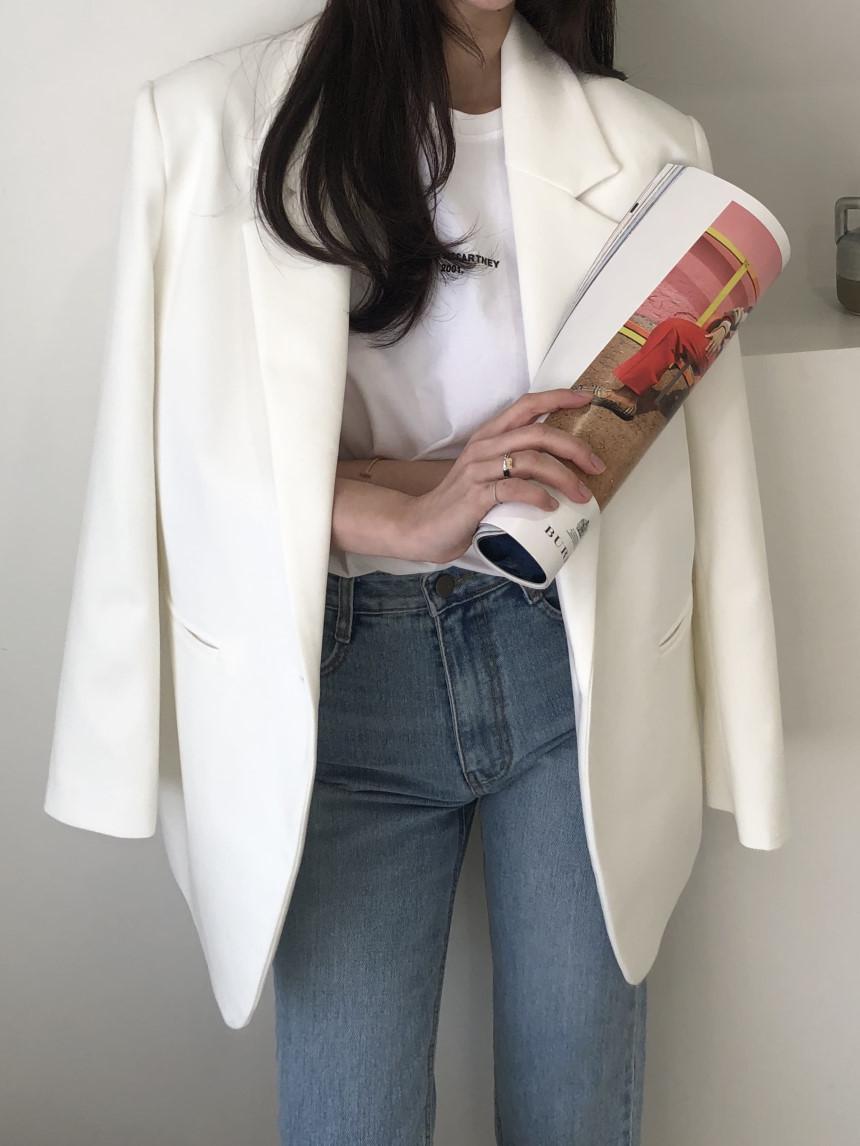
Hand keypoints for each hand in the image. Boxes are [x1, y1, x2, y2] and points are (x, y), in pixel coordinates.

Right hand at [404, 388, 604, 564]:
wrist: (421, 527)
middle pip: (538, 433)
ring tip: (581, 494)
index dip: (558, 398)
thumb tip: (558, 475)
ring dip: (563, 476)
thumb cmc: (460, 505)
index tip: (586, 400)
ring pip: (531, 460)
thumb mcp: (488, 476)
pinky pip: (514, 489)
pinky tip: (550, 506)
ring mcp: (478, 471)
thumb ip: (515, 469)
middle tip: (596, 465)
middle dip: (574, 447)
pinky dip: (538, 496)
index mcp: (488, 437)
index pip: (526, 405)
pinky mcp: (475, 496)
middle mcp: (484, 447)